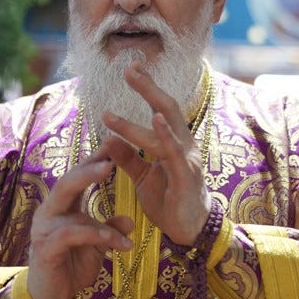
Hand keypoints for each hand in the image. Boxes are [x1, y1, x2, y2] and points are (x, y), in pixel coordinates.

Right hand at [27, 155, 134, 298]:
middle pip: (66, 183)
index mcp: (62, 207)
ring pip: (69, 210)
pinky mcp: (45, 250)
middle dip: (88, 171)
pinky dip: (94, 236)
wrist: (49, 297)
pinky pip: (70, 236)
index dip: (93, 162)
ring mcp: (44, 230)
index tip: (113, 145)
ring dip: (100, 217)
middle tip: (111, 162)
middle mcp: (49, 213)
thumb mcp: (96, 247)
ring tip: (127, 224)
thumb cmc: (71, 266)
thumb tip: (130, 220)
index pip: (77, 178)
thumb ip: (109, 231)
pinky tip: (114, 242)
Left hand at [99, 62, 210, 247]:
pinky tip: (156, 119)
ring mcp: (186, 159)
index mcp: (174, 144)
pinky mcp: (185, 176)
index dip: (147, 89)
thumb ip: (129, 158)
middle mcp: (183, 145)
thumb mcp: (143, 177)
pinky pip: (174, 152)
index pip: (160, 110)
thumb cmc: (170, 202)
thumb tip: (109, 140)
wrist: (190, 231)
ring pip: (167, 126)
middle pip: (168, 108)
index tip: (130, 69)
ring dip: (148, 103)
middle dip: (149, 86)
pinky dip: (165, 134)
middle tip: (129, 67)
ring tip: (133, 83)